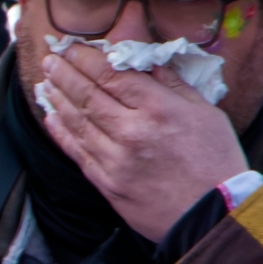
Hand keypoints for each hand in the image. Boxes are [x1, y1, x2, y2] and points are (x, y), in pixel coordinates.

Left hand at [34, 39, 245, 241]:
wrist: (215, 215)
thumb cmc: (217, 161)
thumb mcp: (206, 112)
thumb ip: (173, 85)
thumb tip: (148, 62)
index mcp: (158, 109)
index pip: (112, 75)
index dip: (86, 59)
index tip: (72, 48)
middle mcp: (131, 131)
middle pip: (88, 95)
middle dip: (65, 74)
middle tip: (50, 59)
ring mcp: (115, 159)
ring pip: (77, 122)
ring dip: (57, 100)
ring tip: (45, 83)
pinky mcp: (106, 182)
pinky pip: (77, 152)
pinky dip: (61, 132)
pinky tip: (51, 117)